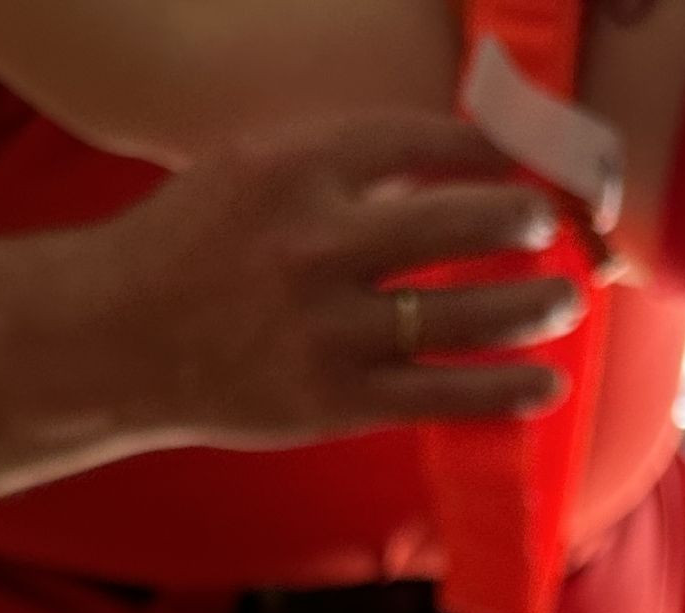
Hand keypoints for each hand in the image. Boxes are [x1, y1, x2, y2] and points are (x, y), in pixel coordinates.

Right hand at [80, 110, 586, 449]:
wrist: (119, 337)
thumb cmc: (189, 247)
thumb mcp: (249, 170)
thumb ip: (335, 167)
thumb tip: (437, 172)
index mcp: (294, 168)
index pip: (416, 140)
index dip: (482, 149)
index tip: (518, 156)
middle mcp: (317, 243)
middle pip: (455, 222)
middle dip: (520, 221)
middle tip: (550, 225)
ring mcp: (330, 328)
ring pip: (462, 314)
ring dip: (529, 307)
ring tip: (565, 299)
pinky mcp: (336, 399)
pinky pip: (442, 395)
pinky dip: (503, 391)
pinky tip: (546, 385)